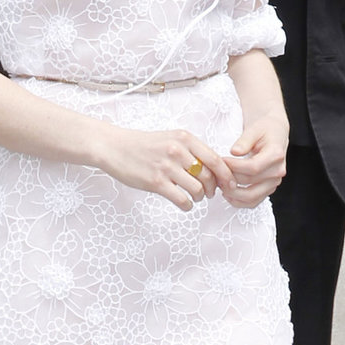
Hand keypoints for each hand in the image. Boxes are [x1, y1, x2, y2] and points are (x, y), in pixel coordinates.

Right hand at [96, 127, 233, 211]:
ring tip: (194, 197)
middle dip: (212, 189)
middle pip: (208, 176)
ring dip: (199, 198)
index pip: (215, 159)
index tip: (230, 185)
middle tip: (209, 194)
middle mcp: (178, 151)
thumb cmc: (143, 145)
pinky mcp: (156, 182)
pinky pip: (181, 200)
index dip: (226, 175)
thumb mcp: (170, 138)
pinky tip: (184, 204)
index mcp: (184, 138)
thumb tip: (214, 167)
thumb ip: (191, 150)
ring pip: (197, 189)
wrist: (114, 147)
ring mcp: (166, 167)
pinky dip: (187, 206)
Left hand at [223, 115, 288, 206]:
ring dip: (232, 194)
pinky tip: (227, 194)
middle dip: (229, 180)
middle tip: (215, 174)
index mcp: (276, 155)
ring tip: (219, 184)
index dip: (234, 167)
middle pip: (250, 182)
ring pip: (252, 197)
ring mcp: (274, 182)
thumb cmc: (264, 129)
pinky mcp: (268, 189)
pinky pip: (253, 202)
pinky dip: (239, 202)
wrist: (275, 134)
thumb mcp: (254, 128)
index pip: (253, 167)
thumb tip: (235, 151)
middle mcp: (277, 171)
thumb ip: (245, 140)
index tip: (220, 162)